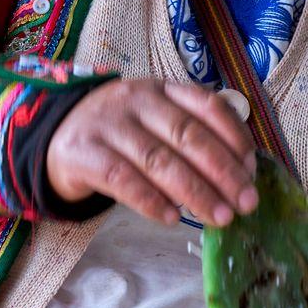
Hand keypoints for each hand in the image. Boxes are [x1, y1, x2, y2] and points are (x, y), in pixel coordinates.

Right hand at [45, 79, 257, 226]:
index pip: (207, 106)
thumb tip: (239, 174)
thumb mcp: (155, 121)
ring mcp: (108, 125)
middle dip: (222, 172)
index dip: (235, 138)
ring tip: (218, 217)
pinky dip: (150, 200)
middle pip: (187, 136)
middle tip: (246, 204)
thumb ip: (190, 136)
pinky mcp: (82, 153)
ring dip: (195, 192)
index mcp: (162, 89)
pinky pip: (122, 178)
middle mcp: (136, 100)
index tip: (252, 171)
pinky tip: (172, 218)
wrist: (55, 137)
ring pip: (158, 159)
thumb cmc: (120, 135)